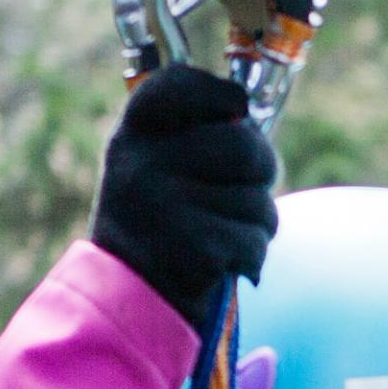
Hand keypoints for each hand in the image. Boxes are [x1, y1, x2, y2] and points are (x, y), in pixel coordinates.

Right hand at [89, 63, 276, 333]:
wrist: (127, 305)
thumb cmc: (157, 230)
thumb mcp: (155, 170)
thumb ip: (194, 137)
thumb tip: (249, 119)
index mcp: (132, 135)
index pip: (179, 83)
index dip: (220, 94)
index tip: (235, 111)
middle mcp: (141, 162)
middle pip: (244, 144)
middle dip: (261, 172)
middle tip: (243, 194)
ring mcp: (165, 204)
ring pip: (258, 199)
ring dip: (257, 224)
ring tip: (223, 237)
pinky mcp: (192, 247)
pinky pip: (254, 240)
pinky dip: (251, 258)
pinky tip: (223, 266)